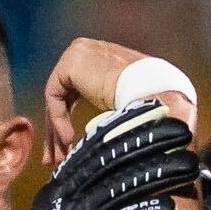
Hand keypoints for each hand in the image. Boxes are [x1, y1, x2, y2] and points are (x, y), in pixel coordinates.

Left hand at [39, 38, 193, 143]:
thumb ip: (114, 113)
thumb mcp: (130, 105)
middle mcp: (90, 52)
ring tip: (61, 157)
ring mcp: (79, 54)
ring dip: (57, 131)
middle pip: (66, 97)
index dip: (73, 120)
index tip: (70, 146)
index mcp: (106, 59)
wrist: (154, 91)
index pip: (80, 91)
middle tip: (57, 156)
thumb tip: (108, 136)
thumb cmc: (153, 101)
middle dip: (59, 130)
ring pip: (59, 99)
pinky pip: (56, 96)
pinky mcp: (70, 63)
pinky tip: (69, 139)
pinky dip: (60, 120)